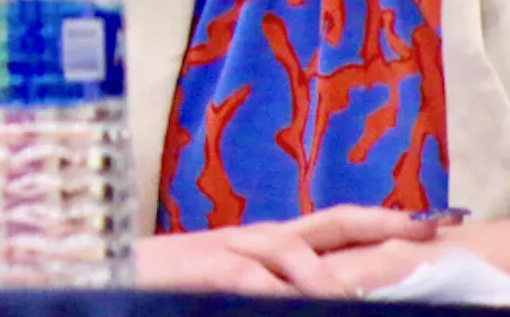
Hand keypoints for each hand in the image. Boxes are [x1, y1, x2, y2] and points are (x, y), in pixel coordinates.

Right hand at [136, 205, 438, 295]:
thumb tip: (313, 287)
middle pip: (324, 224)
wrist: (98, 265)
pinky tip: (285, 298)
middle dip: (374, 223)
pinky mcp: (205, 267)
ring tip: (341, 291)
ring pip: (292, 250)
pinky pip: (252, 278)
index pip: (327, 226)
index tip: (421, 221)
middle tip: (418, 228)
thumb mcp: (220, 276)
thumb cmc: (161, 280)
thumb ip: (262, 278)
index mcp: (258, 241)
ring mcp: (227, 249)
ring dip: (322, 275)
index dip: (375, 221)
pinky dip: (276, 291)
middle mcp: (250, 237)